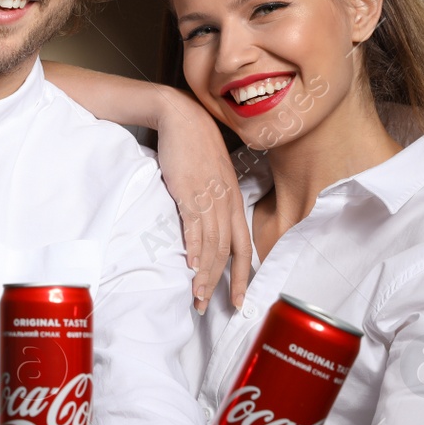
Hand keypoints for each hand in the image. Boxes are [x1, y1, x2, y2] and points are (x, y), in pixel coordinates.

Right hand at [153, 89, 251, 312]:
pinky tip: (188, 265)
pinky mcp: (189, 192)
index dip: (242, 277)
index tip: (237, 300)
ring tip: (195, 295)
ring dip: (203, 273)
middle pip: (227, 253)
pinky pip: (193, 226)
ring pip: (211, 245)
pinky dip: (192, 248)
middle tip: (208, 306)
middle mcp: (226, 204)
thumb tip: (206, 225)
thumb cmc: (195, 146)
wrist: (181, 117)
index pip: (242, 248)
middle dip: (219, 284)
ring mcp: (209, 199)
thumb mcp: (210, 177)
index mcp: (233, 202)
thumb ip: (212, 201)